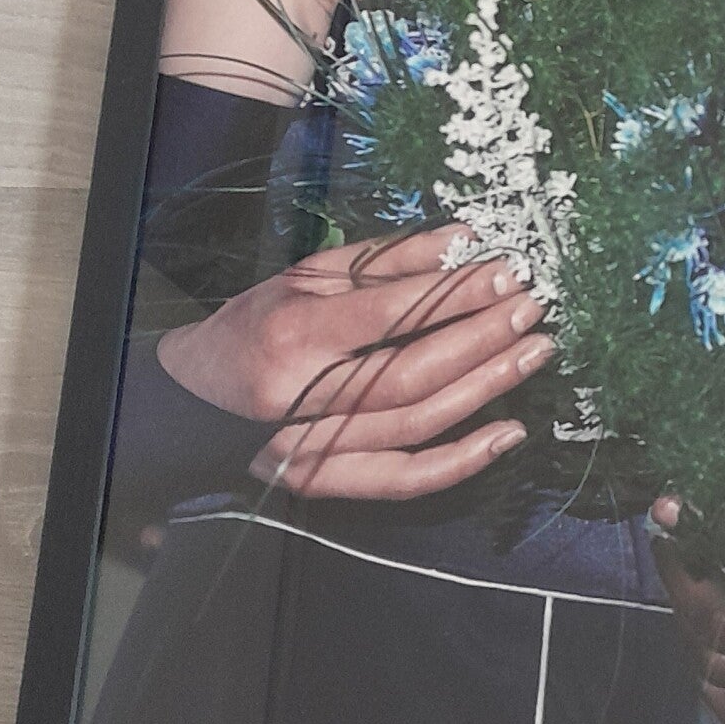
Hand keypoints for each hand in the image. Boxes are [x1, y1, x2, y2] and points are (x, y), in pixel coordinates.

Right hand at [157, 227, 552, 499]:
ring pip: (417, 424)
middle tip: (530, 310)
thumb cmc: (255, 327)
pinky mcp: (326, 483)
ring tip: (532, 352)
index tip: (506, 273)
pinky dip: (462, 460)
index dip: (456, 294)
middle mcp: (302, 397)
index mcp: (294, 335)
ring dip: (486, 388)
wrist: (192, 400)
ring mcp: (313, 448)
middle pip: (411, 372)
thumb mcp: (308, 276)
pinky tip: (508, 432)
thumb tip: (462, 240)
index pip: (391, 314)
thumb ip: (387, 260)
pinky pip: (404, 479)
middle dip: (482, 338)